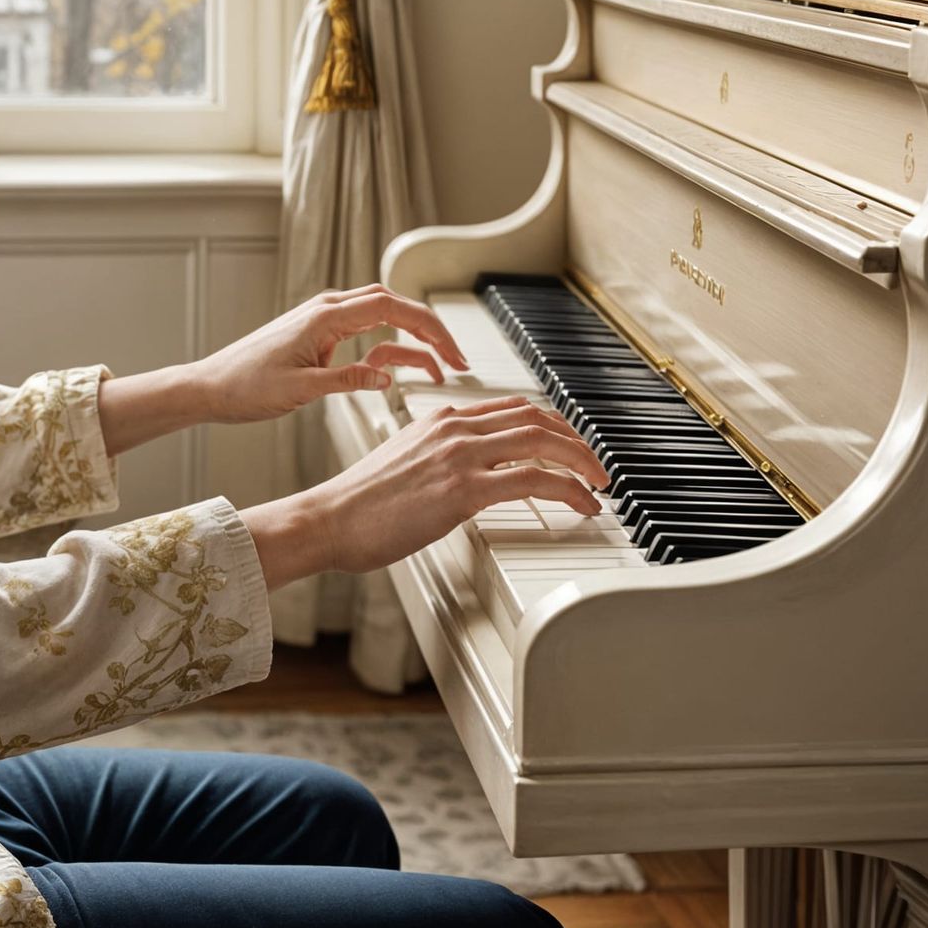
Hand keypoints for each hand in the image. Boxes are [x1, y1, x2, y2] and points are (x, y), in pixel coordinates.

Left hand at [194, 283, 470, 425]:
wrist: (210, 387)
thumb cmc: (245, 386)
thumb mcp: (301, 390)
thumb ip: (348, 381)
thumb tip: (387, 378)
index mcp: (325, 317)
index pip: (392, 308)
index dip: (429, 327)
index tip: (453, 351)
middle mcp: (325, 310)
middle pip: (393, 303)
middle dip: (429, 326)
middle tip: (456, 357)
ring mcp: (321, 318)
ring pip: (380, 311)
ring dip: (411, 331)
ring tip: (437, 360)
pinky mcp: (317, 332)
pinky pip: (362, 326)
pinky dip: (387, 339)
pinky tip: (396, 363)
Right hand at [240, 395, 608, 587]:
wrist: (328, 519)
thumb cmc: (357, 505)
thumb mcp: (403, 466)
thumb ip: (437, 460)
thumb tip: (465, 480)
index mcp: (438, 419)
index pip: (509, 409)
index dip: (550, 425)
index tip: (568, 445)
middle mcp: (452, 428)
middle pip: (534, 418)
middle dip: (575, 440)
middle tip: (595, 464)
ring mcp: (458, 455)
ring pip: (541, 441)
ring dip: (580, 461)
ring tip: (598, 484)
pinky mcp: (462, 488)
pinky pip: (532, 479)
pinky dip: (567, 488)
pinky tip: (580, 503)